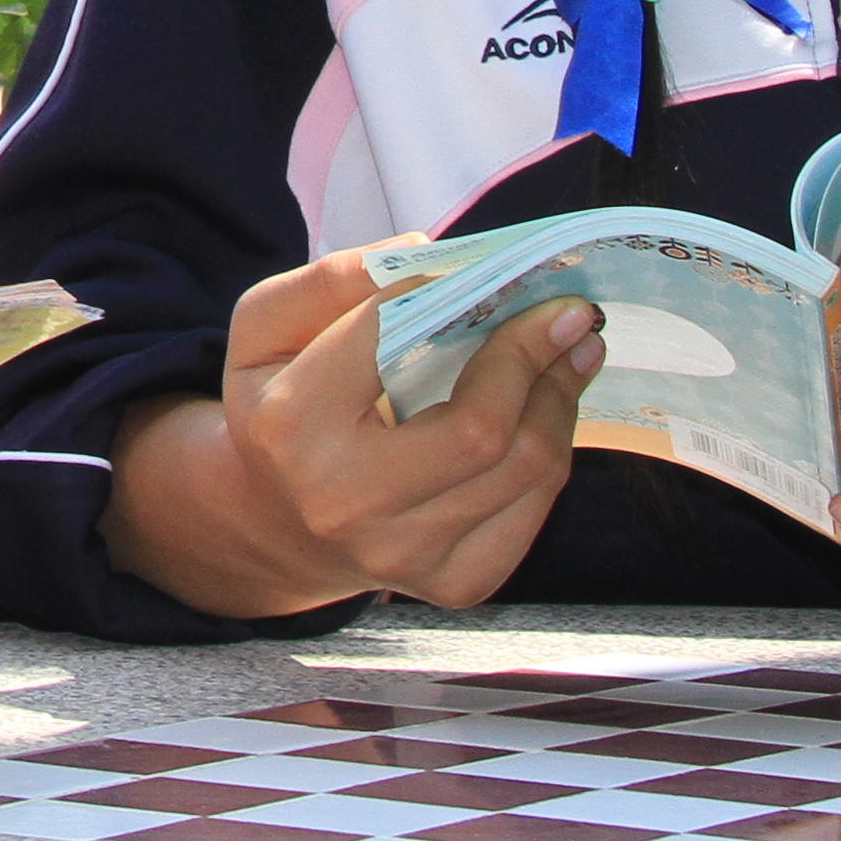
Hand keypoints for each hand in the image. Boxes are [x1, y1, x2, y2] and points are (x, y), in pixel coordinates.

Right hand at [105, 244, 598, 616]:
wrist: (280, 523)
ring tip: (573, 347)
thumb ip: (332, 281)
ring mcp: (406, 555)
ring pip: (524, 467)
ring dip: (560, 395)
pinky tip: (550, 407)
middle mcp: (347, 503)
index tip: (499, 270)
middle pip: (480, 430)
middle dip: (535, 356)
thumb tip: (429, 257)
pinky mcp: (458, 583)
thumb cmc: (283, 405)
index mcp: (293, 424)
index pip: (387, 339)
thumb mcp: (267, 327)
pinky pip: (535, 506)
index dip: (450, 293)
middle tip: (572, 309)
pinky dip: (553, 446)